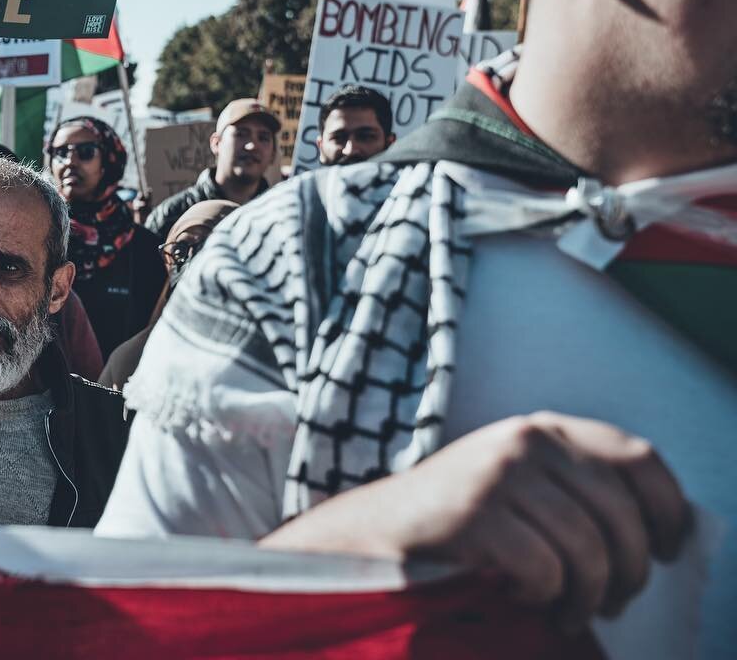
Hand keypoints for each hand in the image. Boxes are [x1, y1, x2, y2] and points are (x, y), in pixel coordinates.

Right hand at [260, 412, 690, 629]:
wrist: (374, 535)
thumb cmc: (458, 523)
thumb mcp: (521, 484)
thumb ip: (576, 487)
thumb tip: (657, 534)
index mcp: (544, 428)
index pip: (639, 459)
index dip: (666, 510)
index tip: (665, 549)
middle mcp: (526, 440)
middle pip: (621, 516)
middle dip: (627, 574)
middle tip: (608, 603)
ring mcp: (499, 473)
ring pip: (589, 550)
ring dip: (585, 597)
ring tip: (565, 612)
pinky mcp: (476, 512)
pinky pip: (545, 570)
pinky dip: (540, 596)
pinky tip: (521, 596)